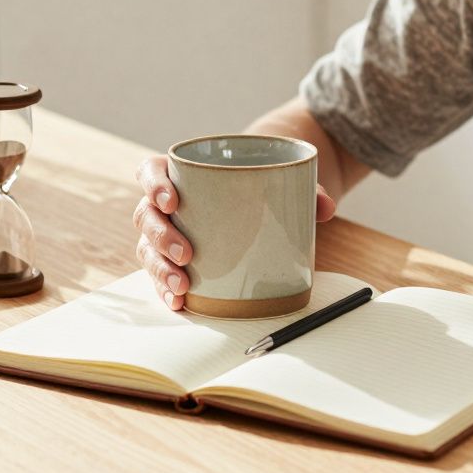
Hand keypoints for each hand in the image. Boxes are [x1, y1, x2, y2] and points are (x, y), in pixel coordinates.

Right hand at [133, 155, 336, 309]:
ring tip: (182, 286)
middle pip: (146, 215)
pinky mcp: (176, 259)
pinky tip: (178, 302)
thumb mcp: (282, 177)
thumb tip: (326, 207)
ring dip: (160, 269)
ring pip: (149, 249)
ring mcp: (168, 232)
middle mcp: (166, 203)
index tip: (172, 201)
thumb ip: (305, 188)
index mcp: (182, 172)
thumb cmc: (263, 180)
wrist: (264, 193)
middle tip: (187, 253)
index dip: (154, 185)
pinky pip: (162, 274)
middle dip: (161, 237)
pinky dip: (167, 289)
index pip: (152, 171)